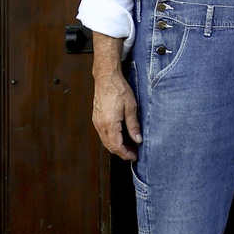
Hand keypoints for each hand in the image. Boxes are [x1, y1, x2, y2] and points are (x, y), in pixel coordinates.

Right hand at [91, 45, 141, 160]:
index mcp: (110, 123)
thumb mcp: (131, 108)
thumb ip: (133, 126)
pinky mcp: (96, 118)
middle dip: (122, 152)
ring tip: (129, 145)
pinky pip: (103, 134)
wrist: (106, 77)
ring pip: (105, 141)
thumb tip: (138, 139)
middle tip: (134, 152)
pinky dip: (111, 138)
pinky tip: (120, 136)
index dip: (126, 154)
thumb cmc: (119, 89)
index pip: (117, 146)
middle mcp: (101, 125)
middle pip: (110, 146)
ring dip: (116, 146)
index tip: (134, 156)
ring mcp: (97, 122)